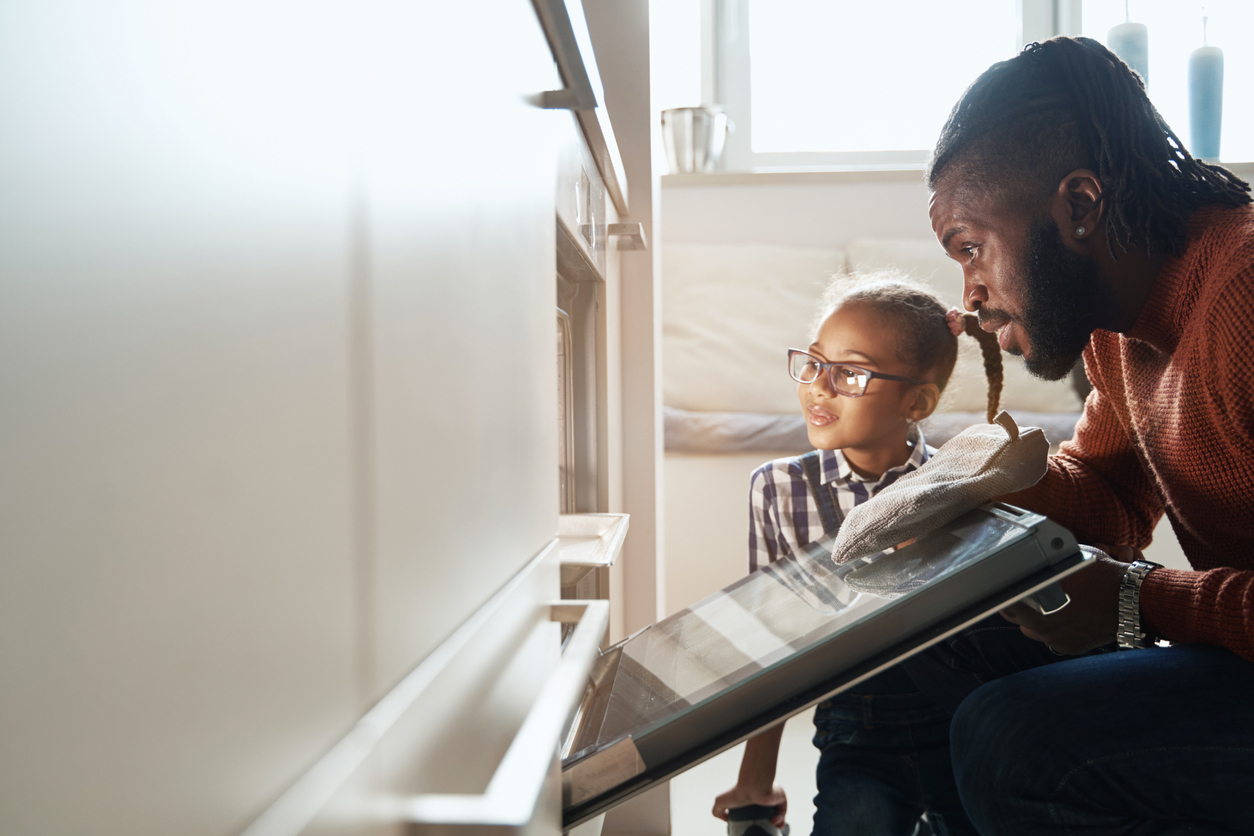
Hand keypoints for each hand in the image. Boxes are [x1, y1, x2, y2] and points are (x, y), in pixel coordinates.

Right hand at [712, 783, 787, 827]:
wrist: (753, 786)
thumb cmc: (738, 793)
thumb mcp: (720, 801)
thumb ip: (717, 811)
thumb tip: (727, 820)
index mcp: (750, 799)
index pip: (755, 812)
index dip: (756, 822)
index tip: (754, 828)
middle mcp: (762, 797)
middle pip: (768, 814)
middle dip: (767, 825)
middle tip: (766, 830)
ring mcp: (772, 797)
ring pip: (777, 814)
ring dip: (776, 823)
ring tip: (771, 825)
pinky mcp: (780, 796)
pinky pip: (782, 809)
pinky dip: (780, 818)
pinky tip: (774, 820)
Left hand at [998, 544, 1139, 655]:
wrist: (1136, 599)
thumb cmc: (1103, 575)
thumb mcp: (1070, 559)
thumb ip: (1047, 564)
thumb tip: (1032, 557)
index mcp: (1039, 608)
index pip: (1007, 604)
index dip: (1005, 594)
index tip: (1004, 587)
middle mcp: (1045, 629)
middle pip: (1017, 619)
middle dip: (1018, 606)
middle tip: (1022, 592)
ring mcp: (1059, 641)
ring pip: (1033, 630)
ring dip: (1033, 619)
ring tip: (1042, 603)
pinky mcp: (1072, 647)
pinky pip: (1052, 637)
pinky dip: (1053, 627)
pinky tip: (1061, 613)